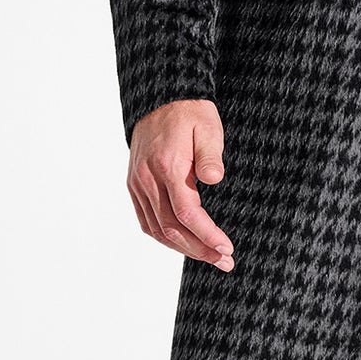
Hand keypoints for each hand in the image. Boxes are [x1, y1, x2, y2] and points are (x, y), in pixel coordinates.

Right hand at [127, 100, 234, 271]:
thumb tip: (215, 179)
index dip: (207, 235)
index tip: (226, 248)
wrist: (160, 98)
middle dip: (199, 249)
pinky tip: (182, 245)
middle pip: (171, 228)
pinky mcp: (134, 185)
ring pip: (157, 229)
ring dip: (183, 249)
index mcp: (168, 166)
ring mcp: (138, 184)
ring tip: (209, 258)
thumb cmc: (189, 113)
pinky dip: (163, 238)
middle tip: (225, 261)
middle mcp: (148, 179)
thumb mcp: (208, 127)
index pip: (187, 214)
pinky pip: (146, 221)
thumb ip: (211, 155)